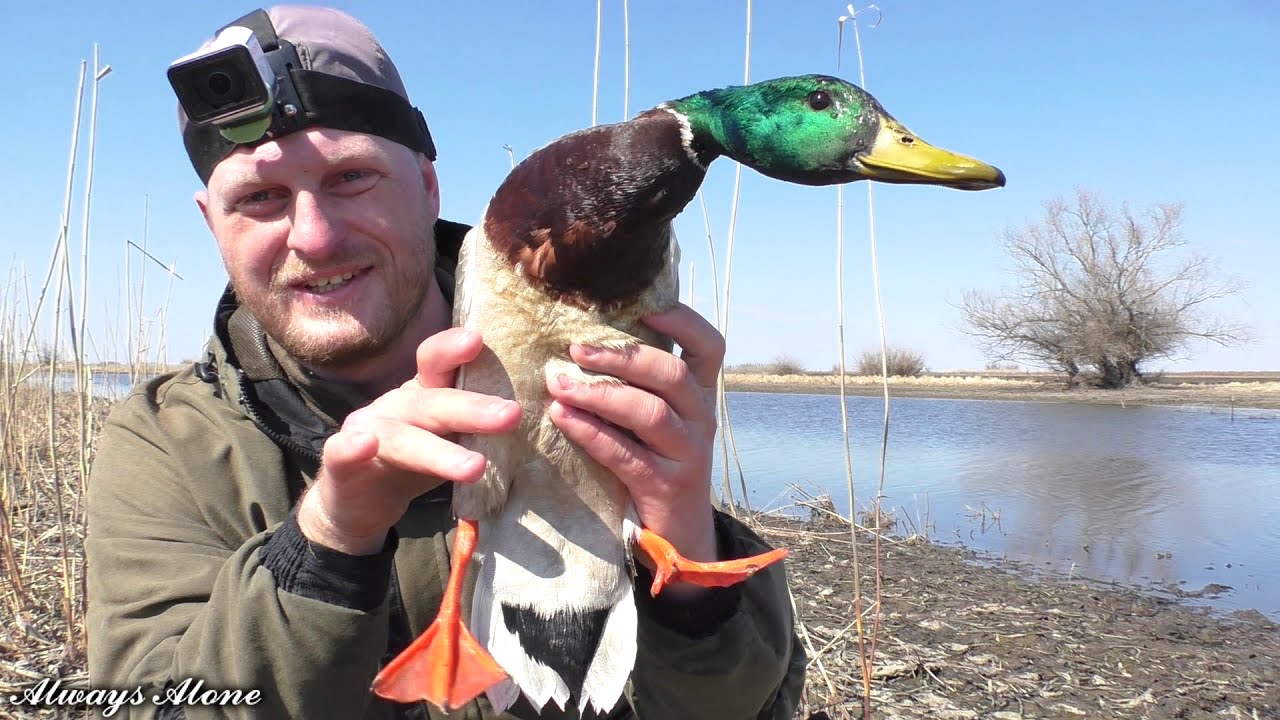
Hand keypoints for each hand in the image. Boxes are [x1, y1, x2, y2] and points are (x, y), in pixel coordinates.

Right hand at [299, 328, 522, 554]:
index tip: (479, 340)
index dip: (453, 350)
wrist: (357, 503)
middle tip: (511, 415)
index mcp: (423, 395)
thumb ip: (478, 426)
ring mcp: (366, 431)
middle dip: (472, 408)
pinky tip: (366, 444)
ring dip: (439, 451)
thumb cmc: (414, 464)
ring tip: (476, 466)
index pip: (436, 364)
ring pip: (403, 438)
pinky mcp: (341, 464)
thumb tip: (537, 411)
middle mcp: (395, 406)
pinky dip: (352, 447)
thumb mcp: (449, 440)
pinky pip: (342, 452)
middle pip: (432, 402)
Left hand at [545, 304, 722, 565]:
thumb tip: (585, 337)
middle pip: (672, 375)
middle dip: (622, 356)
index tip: (642, 306)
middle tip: (575, 347)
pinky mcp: (665, 488)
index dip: (681, 321)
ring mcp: (687, 456)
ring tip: (559, 383)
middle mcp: (700, 420)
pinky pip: (626, 455)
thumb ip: (636, 385)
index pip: (709, 347)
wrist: (680, 539)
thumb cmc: (655, 464)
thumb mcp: (656, 421)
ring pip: (650, 413)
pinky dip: (592, 433)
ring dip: (601, 394)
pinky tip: (563, 418)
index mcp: (700, 396)